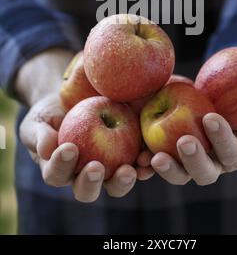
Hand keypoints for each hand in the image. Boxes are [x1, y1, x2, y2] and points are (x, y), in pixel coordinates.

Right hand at [19, 93, 153, 202]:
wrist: (74, 96)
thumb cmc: (50, 112)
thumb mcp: (38, 120)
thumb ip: (40, 134)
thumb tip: (47, 148)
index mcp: (58, 169)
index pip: (56, 174)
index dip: (61, 165)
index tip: (69, 148)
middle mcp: (81, 175)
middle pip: (86, 190)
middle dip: (92, 182)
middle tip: (96, 167)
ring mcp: (106, 167)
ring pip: (114, 185)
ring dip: (122, 181)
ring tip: (128, 170)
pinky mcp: (125, 155)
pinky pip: (136, 166)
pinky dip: (143, 165)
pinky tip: (148, 159)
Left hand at [151, 101, 236, 184]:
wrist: (207, 94)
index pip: (233, 153)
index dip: (224, 139)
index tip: (211, 117)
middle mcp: (214, 163)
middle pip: (205, 174)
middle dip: (195, 160)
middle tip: (184, 142)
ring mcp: (189, 163)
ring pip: (180, 175)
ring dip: (169, 170)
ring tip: (155, 158)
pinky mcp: (168, 156)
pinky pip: (157, 166)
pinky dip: (146, 165)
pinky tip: (138, 158)